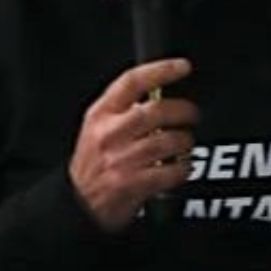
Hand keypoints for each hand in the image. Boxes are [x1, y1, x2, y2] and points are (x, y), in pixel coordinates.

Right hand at [68, 59, 201, 230]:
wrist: (78, 203)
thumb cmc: (93, 165)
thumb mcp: (96, 128)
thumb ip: (123, 109)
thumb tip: (160, 91)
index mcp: (99, 116)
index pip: (131, 82)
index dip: (161, 70)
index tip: (182, 67)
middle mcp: (109, 135)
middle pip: (157, 110)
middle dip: (184, 111)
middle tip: (191, 114)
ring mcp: (121, 160)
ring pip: (170, 141)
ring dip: (185, 142)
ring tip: (183, 144)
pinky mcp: (133, 184)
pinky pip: (174, 170)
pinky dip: (183, 168)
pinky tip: (178, 167)